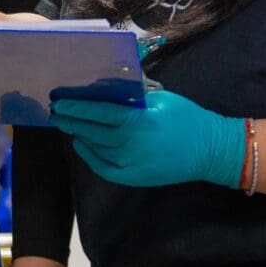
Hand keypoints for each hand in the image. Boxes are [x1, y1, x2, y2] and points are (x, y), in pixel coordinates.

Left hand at [49, 88, 244, 189]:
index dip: (77, 107)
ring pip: (96, 149)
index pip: (100, 113)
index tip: (59, 101)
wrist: (209, 150)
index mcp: (139, 122)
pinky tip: (82, 144)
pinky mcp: (134, 178)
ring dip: (79, 136)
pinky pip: (104, 168)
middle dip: (71, 121)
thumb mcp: (161, 98)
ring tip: (67, 124)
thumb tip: (108, 88)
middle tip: (56, 112)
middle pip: (93, 132)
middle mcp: (132, 146)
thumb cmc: (187, 118)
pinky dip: (90, 156)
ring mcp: (132, 165)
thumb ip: (134, 95)